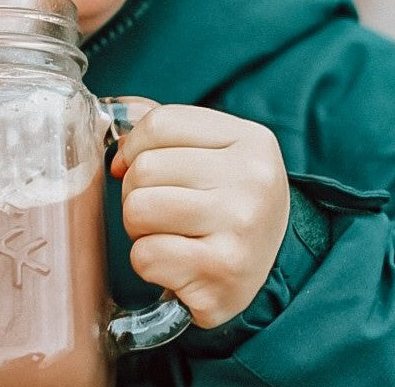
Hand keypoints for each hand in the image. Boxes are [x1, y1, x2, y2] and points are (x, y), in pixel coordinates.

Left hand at [110, 104, 289, 328]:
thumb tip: (118, 144)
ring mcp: (240, 225)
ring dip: (139, 227)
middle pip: (146, 167)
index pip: (162, 123)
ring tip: (166, 233)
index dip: (135, 145)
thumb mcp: (217, 153)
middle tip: (160, 209)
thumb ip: (169, 132)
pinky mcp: (221, 271)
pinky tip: (175, 263)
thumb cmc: (230, 202)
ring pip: (138, 209)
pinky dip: (147, 261)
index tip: (136, 163)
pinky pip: (145, 255)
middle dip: (137, 191)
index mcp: (250, 140)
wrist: (276, 268)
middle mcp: (251, 178)